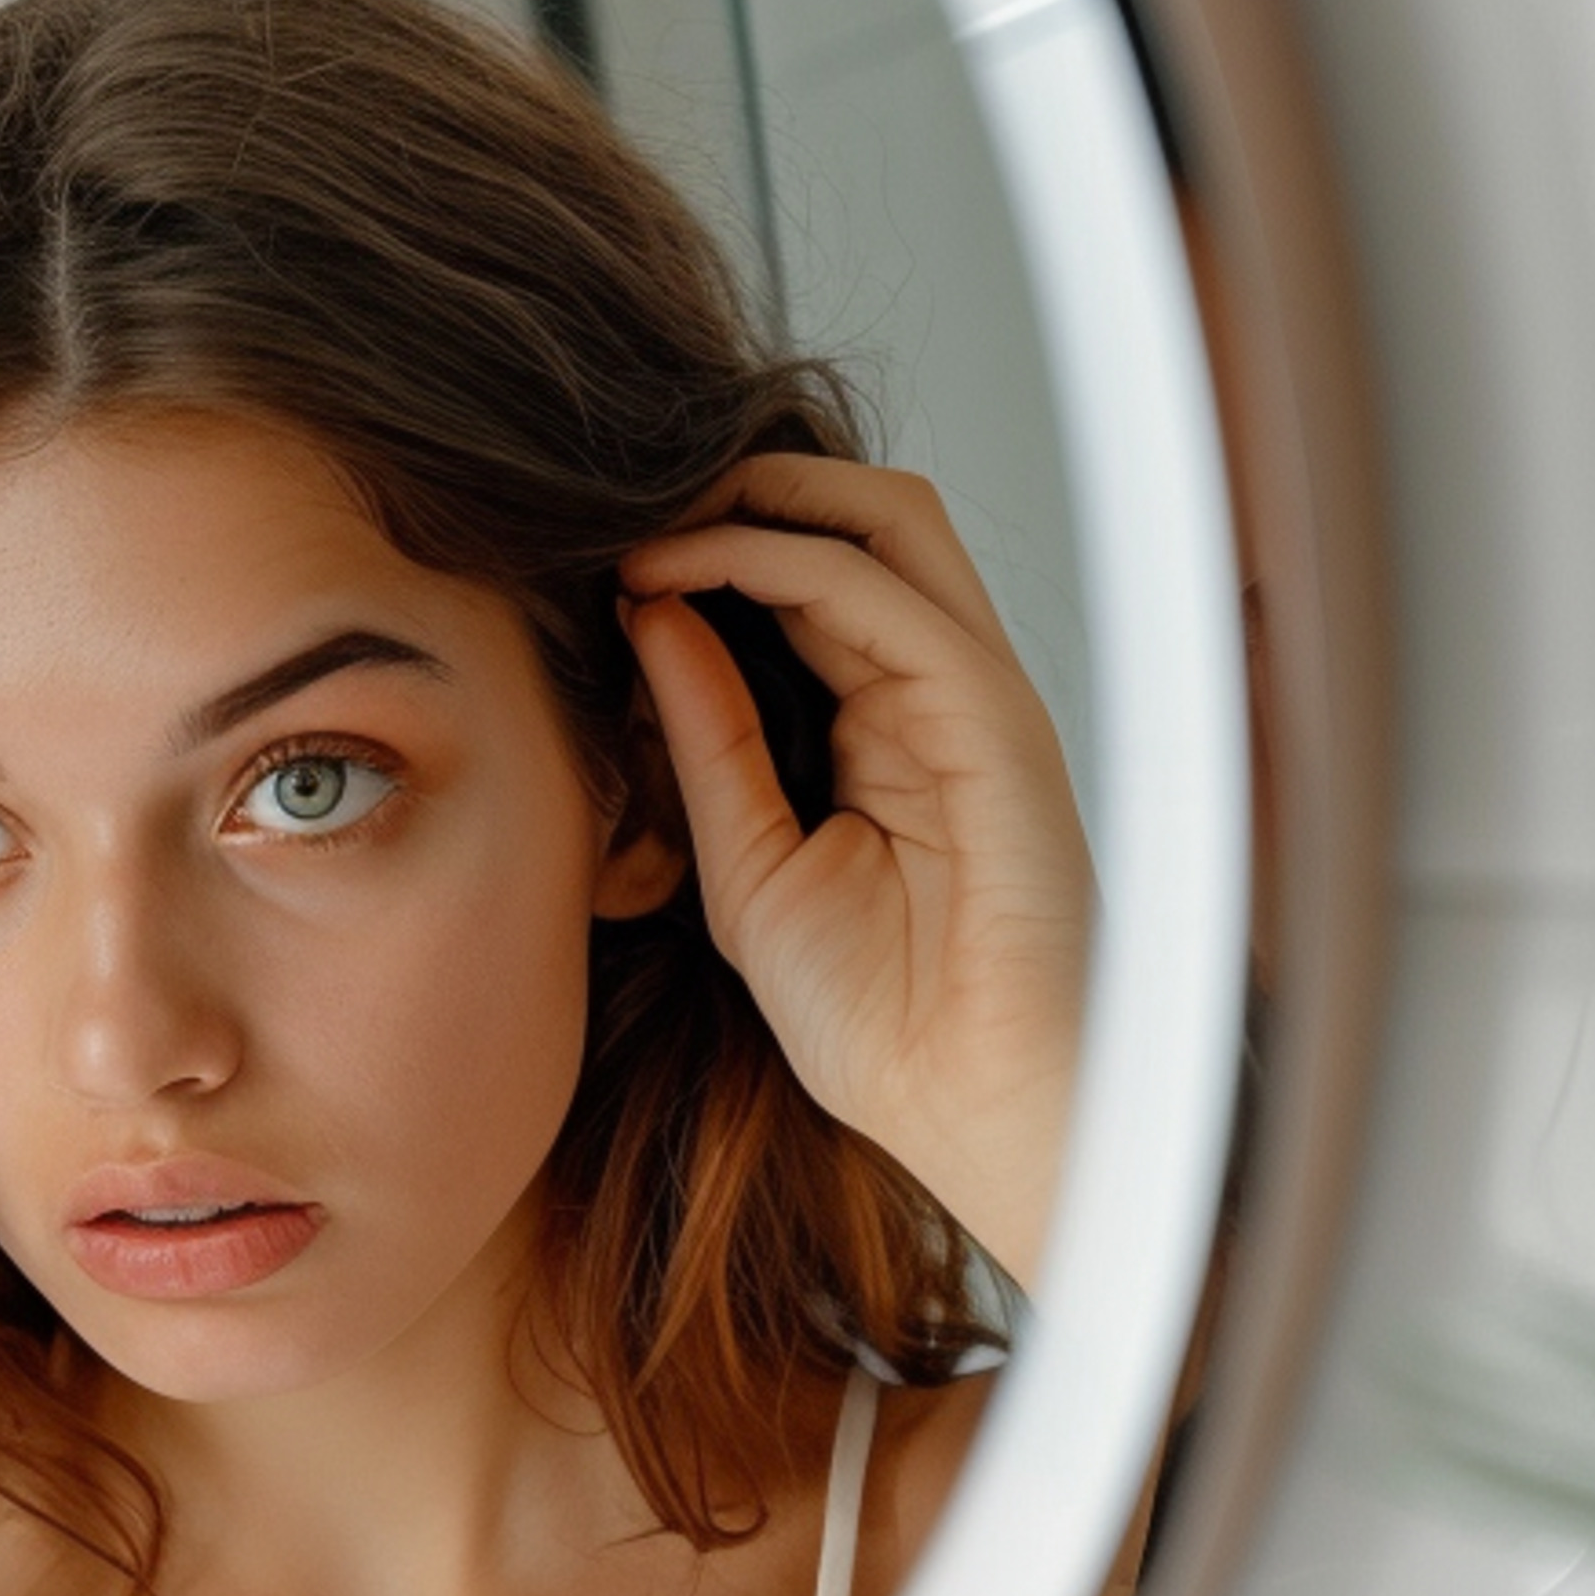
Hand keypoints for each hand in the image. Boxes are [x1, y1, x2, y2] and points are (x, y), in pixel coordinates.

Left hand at [620, 455, 1090, 1284]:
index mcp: (887, 725)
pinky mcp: (990, 708)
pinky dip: (771, 559)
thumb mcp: (746, 864)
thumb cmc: (878, 1016)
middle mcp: (938, 690)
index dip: (711, 551)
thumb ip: (703, 739)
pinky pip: (876, 591)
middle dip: (739, 493)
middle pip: (858, 521)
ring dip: (754, 499)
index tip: (604, 564)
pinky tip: (679, 574)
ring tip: (644, 518)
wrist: (961, 1103)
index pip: (811, 583)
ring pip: (880, 520)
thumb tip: (649, 614)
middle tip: (624, 506)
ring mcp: (971, 690)